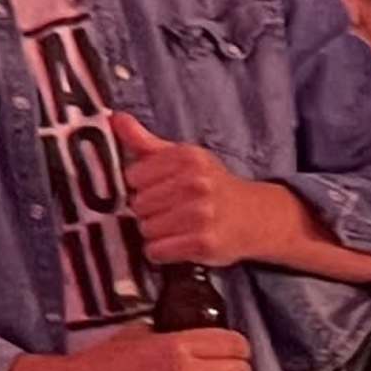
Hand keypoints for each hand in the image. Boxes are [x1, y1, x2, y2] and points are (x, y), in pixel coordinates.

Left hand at [108, 108, 271, 268]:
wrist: (255, 217)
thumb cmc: (212, 186)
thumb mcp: (184, 158)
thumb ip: (146, 141)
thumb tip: (115, 118)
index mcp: (188, 157)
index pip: (133, 176)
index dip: (142, 186)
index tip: (160, 189)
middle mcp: (196, 183)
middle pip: (138, 204)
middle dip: (149, 211)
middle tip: (172, 211)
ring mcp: (201, 214)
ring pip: (146, 228)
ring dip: (156, 233)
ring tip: (177, 227)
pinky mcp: (203, 242)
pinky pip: (157, 251)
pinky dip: (163, 252)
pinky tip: (179, 242)